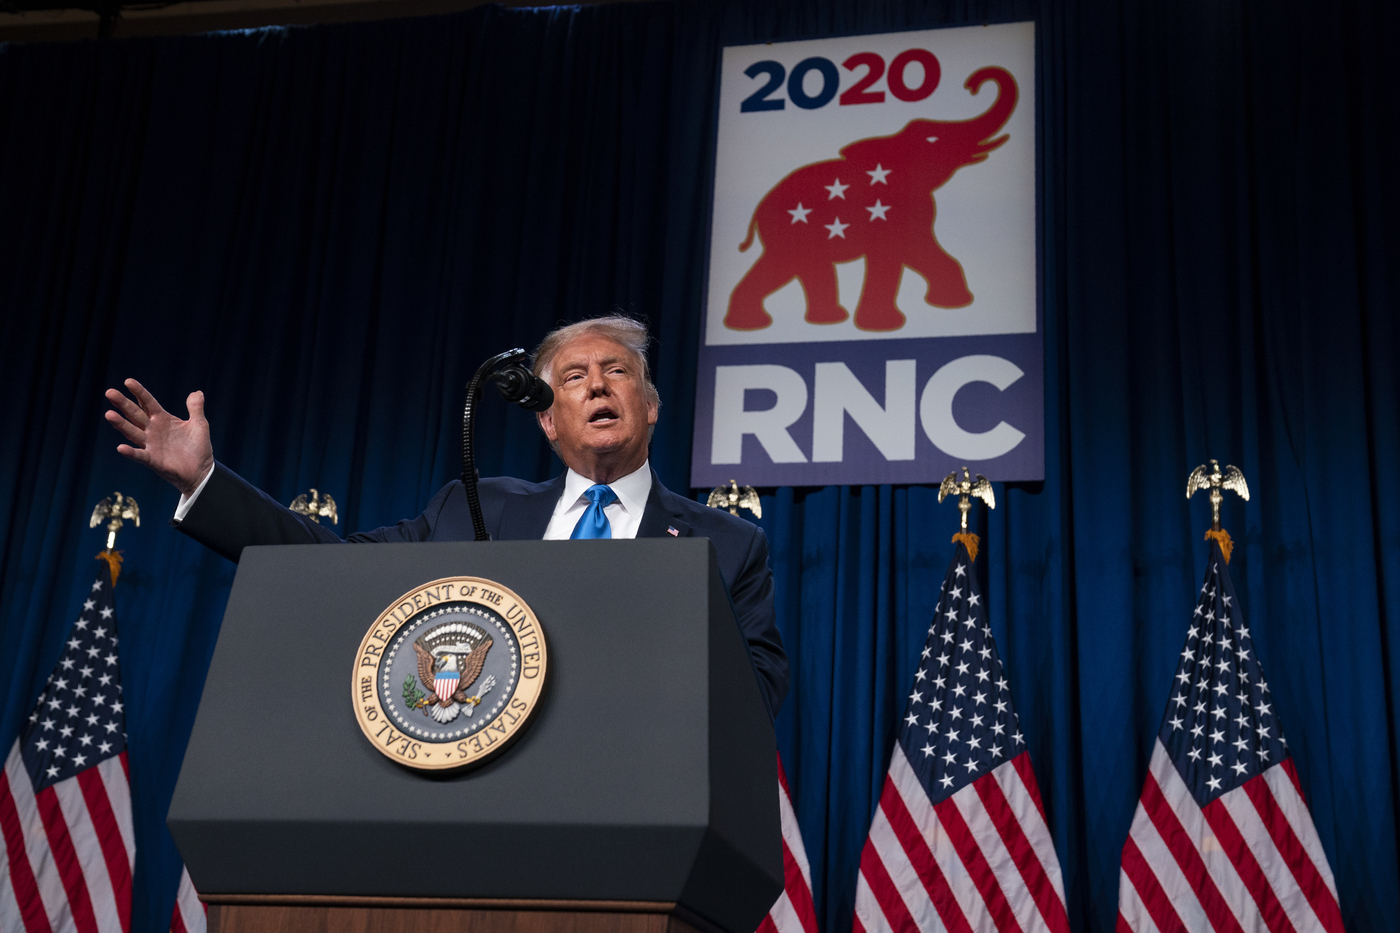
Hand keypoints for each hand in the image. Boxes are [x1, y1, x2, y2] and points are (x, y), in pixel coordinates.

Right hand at [104, 379, 214, 498]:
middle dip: (123, 404)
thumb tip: (197, 392)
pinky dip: (131, 453)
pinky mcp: (153, 460)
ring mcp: (151, 445)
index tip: (128, 381)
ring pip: (133, 432)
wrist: (202, 471)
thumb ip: (195, 408)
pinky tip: (121, 448)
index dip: (139, 392)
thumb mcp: (199, 425)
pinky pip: (140, 456)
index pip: (148, 403)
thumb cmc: (198, 447)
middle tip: (109, 392)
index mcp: (162, 419)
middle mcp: (152, 430)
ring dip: (121, 424)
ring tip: (109, 415)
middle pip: (135, 414)